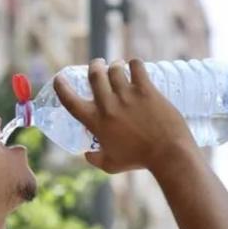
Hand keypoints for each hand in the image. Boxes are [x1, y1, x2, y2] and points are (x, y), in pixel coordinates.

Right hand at [54, 59, 196, 173]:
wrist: (168, 154)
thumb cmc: (138, 160)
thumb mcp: (111, 165)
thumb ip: (95, 159)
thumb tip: (87, 154)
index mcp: (96, 122)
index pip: (69, 100)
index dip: (61, 86)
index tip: (59, 78)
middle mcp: (108, 105)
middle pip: (94, 74)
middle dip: (94, 65)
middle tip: (98, 64)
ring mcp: (127, 95)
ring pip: (115, 68)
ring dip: (115, 65)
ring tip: (118, 66)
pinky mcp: (146, 90)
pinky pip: (136, 66)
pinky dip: (134, 63)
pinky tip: (135, 66)